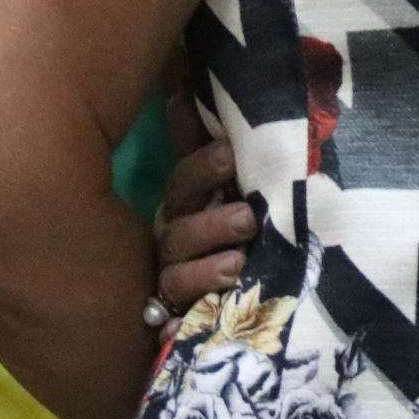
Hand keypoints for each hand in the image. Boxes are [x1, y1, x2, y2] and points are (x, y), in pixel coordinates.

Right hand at [151, 122, 252, 316]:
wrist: (212, 296)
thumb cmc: (224, 228)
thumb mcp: (223, 188)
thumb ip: (208, 147)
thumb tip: (189, 90)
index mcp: (183, 209)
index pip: (185, 184)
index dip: (203, 168)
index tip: (232, 154)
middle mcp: (171, 245)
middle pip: (181, 232)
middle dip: (211, 222)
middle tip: (247, 217)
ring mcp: (171, 285)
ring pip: (177, 278)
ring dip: (204, 270)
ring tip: (237, 264)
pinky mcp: (178, 323)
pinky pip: (173, 327)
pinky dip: (176, 328)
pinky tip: (179, 328)